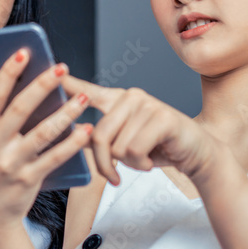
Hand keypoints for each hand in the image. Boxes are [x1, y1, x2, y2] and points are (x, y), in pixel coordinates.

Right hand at [0, 50, 92, 225]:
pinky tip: (84, 129)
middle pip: (20, 109)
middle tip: (60, 68)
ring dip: (64, 113)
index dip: (8, 72)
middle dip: (41, 85)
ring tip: (82, 98)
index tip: (23, 53)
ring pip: (42, 132)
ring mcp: (11, 162)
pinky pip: (55, 157)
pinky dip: (72, 143)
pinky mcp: (29, 178)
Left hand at [61, 75, 218, 184]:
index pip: (88, 91)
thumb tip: (72, 133)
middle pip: (98, 136)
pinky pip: (134, 149)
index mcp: (117, 100)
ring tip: (142, 160)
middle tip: (115, 175)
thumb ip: (98, 137)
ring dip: (129, 164)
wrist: (196, 154)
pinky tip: (151, 160)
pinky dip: (141, 163)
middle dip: (105, 163)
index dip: (68, 85)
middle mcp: (130, 96)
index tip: (51, 73)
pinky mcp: (162, 117)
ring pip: (117, 147)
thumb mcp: (122, 143)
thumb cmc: (157, 148)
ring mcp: (147, 104)